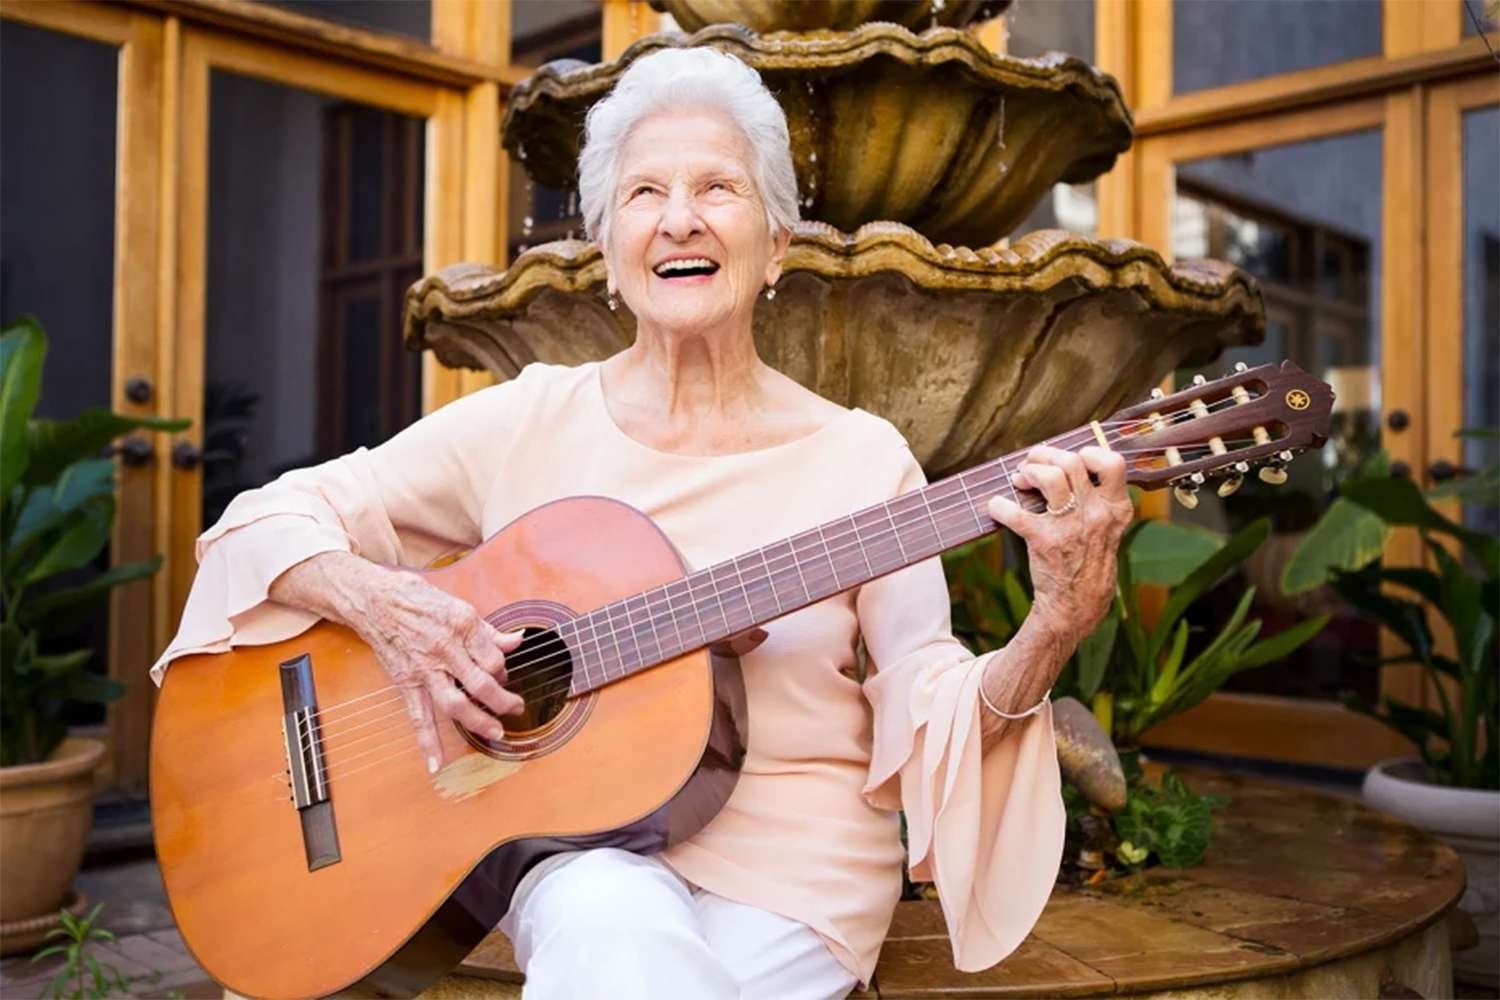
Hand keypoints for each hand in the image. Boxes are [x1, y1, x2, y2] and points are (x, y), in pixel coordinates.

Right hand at [357, 571, 526, 773]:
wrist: (374, 600)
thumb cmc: (417, 599)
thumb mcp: (459, 606)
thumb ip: (488, 631)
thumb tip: (516, 642)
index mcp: (462, 625)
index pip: (494, 657)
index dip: (503, 669)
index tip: (503, 673)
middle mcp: (445, 648)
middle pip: (481, 683)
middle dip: (503, 700)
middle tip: (517, 708)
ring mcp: (425, 669)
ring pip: (456, 703)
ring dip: (478, 722)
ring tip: (496, 733)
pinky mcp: (407, 682)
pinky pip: (419, 716)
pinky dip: (427, 742)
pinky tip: (436, 764)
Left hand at [986, 445, 1132, 637]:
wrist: (1076, 606)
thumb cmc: (1088, 561)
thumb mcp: (1106, 529)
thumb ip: (1095, 499)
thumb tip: (1063, 464)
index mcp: (1115, 509)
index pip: (1113, 464)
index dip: (1089, 453)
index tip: (1072, 459)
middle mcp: (1096, 515)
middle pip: (1071, 462)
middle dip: (1044, 456)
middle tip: (1031, 465)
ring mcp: (1071, 527)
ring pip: (1050, 477)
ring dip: (1028, 472)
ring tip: (1019, 479)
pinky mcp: (1044, 541)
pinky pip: (1015, 512)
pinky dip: (999, 506)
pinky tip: (997, 507)